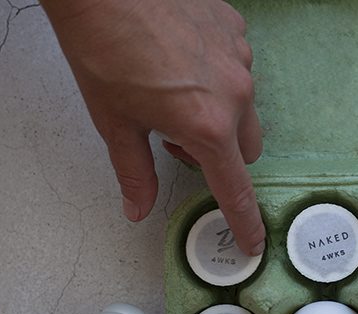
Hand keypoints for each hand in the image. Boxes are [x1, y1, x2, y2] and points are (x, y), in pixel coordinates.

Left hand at [42, 0, 265, 254]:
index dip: (243, 221)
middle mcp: (235, 95)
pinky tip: (182, 58)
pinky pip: (237, 66)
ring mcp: (240, 58)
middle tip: (175, 137)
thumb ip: (135, 172)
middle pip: (246, 149)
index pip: (234, 189)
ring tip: (174, 90)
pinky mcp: (236, 29)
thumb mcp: (116, 122)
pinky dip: (216, 74)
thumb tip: (138, 207)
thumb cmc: (104, 47)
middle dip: (219, 154)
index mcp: (207, 127)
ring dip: (218, 113)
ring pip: (243, 107)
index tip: (253, 241)